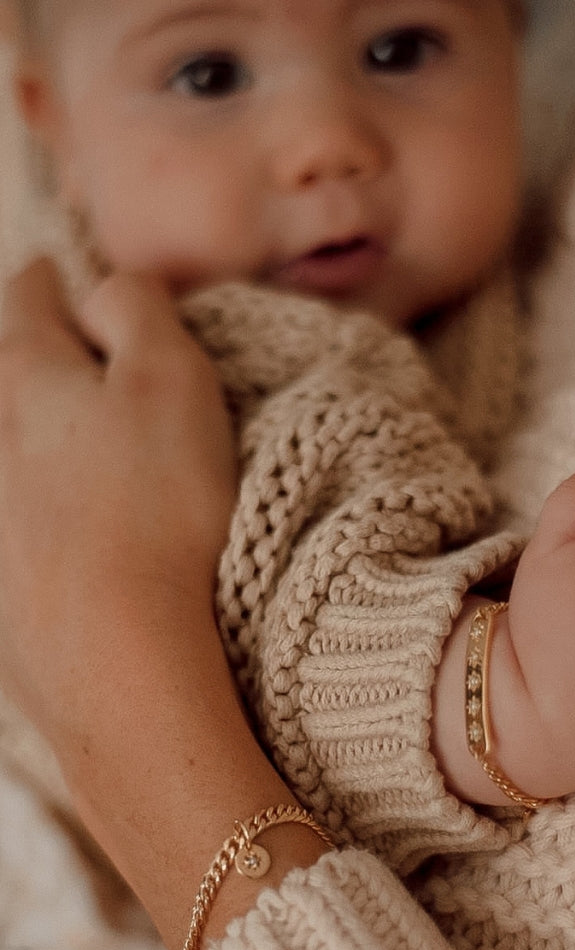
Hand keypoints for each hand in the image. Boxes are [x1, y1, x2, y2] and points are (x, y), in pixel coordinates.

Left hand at [0, 258, 236, 771]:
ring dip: (38, 440)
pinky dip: (38, 512)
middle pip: (5, 375)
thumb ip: (137, 310)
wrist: (119, 659)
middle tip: (77, 360)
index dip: (55, 281)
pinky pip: (14, 523)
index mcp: (27, 378)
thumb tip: (105, 285)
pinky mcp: (1, 581)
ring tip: (81, 452)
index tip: (67, 279)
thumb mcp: (172, 380)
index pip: (29, 297)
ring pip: (10, 451)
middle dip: (38, 360)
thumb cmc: (159, 511)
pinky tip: (74, 533)